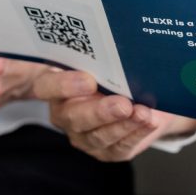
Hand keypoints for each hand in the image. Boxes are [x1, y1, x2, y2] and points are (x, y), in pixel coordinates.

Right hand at [33, 69, 195, 160]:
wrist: (133, 93)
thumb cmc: (110, 69)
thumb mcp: (100, 59)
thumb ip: (99, 56)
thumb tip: (115, 43)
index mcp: (55, 86)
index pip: (47, 86)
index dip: (64, 85)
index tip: (89, 80)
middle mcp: (65, 114)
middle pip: (74, 117)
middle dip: (100, 112)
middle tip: (123, 104)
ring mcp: (83, 136)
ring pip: (98, 136)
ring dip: (123, 124)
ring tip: (142, 113)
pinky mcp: (105, 151)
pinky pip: (119, 147)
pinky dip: (136, 133)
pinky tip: (148, 122)